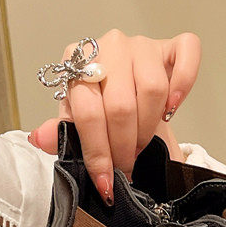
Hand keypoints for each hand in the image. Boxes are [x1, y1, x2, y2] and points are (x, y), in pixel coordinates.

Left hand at [28, 28, 200, 202]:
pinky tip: (173, 109)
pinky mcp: (170, 47)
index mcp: (76, 61)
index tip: (106, 181)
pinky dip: (183, 85)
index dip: (98, 152)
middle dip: (123, 147)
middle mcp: (108, 46)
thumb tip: (39, 138)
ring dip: (148, 129)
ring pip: (153, 89)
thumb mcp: (78, 125)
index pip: (87, 112)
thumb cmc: (102, 112)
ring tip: (141, 144)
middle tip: (125, 166)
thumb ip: (62, 133)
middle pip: (120, 106)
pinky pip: (186, 55)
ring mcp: (141, 44)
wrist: (129, 98)